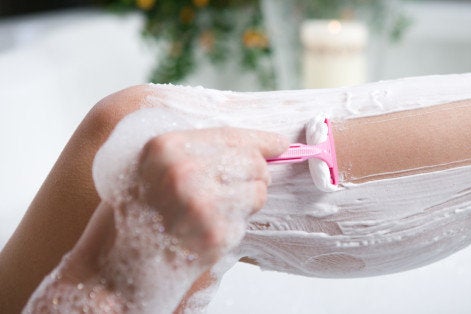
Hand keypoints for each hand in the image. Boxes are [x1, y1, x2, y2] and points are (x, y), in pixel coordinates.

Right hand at [137, 127, 288, 263]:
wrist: (117, 265)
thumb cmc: (136, 214)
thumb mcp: (152, 166)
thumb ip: (195, 151)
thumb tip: (255, 146)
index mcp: (166, 147)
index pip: (231, 135)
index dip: (262, 140)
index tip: (280, 143)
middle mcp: (185, 171)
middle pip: (252, 161)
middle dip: (253, 173)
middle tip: (233, 187)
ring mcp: (202, 204)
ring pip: (258, 190)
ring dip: (246, 199)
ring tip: (215, 209)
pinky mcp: (216, 234)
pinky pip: (248, 218)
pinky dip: (236, 222)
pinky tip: (210, 228)